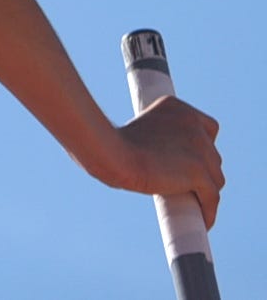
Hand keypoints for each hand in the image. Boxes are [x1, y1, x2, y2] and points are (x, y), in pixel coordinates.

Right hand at [96, 95, 224, 229]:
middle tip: (186, 185)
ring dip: (206, 191)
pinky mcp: (199, 171)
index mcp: (177, 107)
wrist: (112, 153)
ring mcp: (199, 147)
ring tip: (193, 203)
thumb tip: (169, 163)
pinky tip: (203, 220)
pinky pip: (212, 197)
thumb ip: (163, 137)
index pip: (207, 129)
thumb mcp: (144, 131)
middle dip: (203, 171)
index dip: (202, 148)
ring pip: (215, 178)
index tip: (189, 161)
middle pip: (212, 156)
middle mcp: (192, 123)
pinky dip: (208, 211)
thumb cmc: (116, 145)